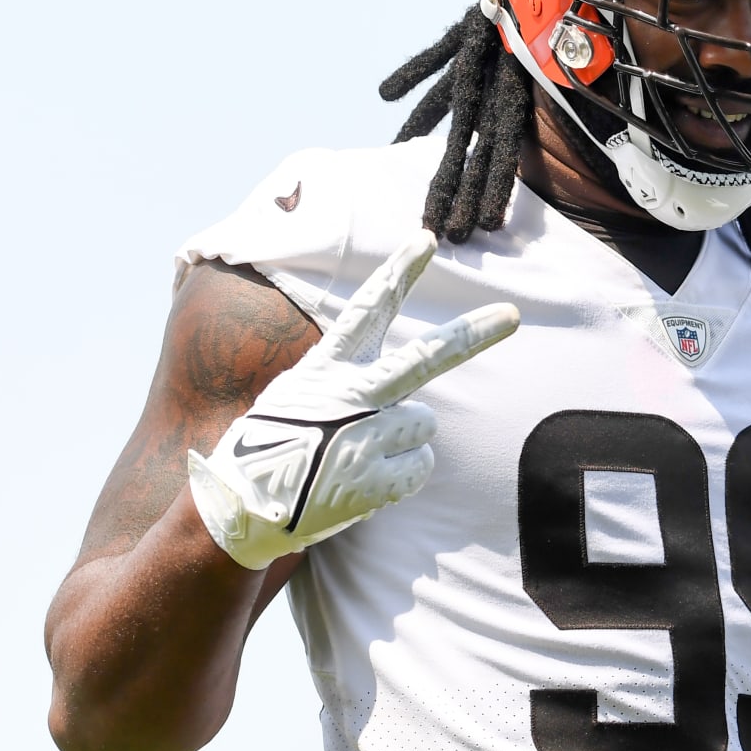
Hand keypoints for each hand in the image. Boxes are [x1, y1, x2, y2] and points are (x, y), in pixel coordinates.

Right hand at [187, 229, 520, 569]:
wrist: (237, 510)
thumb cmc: (269, 449)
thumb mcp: (293, 394)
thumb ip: (342, 379)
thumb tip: (393, 386)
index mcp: (326, 370)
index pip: (367, 311)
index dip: (398, 274)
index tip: (426, 240)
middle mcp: (349, 396)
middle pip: (426, 358)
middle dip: (473, 335)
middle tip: (512, 315)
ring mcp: (365, 438)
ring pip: (424, 422)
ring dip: (403, 440)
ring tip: (357, 456)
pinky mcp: (375, 480)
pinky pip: (421, 466)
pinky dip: (401, 477)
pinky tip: (362, 484)